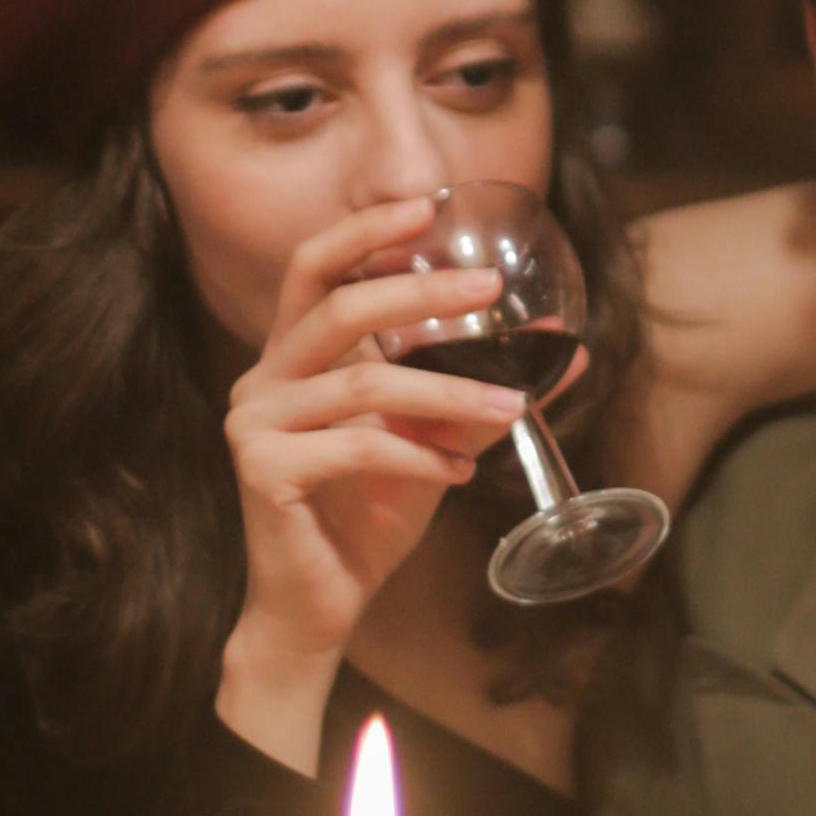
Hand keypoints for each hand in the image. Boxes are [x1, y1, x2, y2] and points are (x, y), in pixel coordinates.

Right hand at [216, 202, 520, 763]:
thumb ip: (477, 390)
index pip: (314, 268)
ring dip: (448, 392)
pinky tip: (461, 472)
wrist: (319, 608)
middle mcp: (262, 378)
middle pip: (336, 307)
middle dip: (419, 293)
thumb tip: (560, 345)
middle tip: (491, 289)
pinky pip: (356, 447)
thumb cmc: (368, 517)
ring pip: (362, 383)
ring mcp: (254, 424)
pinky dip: (420, 455)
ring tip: (510, 404)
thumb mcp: (433, 442)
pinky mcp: (263, 472)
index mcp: (291, 357)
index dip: (365, 232)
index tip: (427, 207)